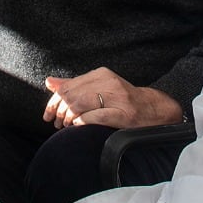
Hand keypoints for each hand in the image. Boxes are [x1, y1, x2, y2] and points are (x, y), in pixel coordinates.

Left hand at [42, 67, 183, 129]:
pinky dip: (81, 123)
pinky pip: (94, 118)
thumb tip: (49, 82)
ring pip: (80, 105)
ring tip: (66, 126)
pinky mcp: (123, 114)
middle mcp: (109, 82)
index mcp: (101, 74)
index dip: (53, 102)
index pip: (68, 86)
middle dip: (59, 112)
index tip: (48, 115)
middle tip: (56, 124)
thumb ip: (74, 85)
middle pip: (72, 96)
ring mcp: (117, 98)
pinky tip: (78, 127)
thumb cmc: (122, 100)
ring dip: (68, 119)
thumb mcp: (99, 87)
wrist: (153, 109)